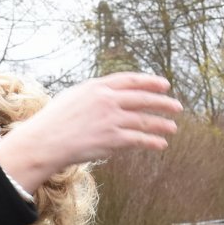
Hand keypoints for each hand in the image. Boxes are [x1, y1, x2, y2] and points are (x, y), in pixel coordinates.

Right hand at [0, 72, 180, 192]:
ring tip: (173, 128)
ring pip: (144, 120)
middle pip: (142, 99)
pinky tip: (161, 144)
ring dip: (161, 124)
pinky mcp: (112, 139)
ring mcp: (111, 119)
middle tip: (177, 106)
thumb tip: (108, 97)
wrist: (46, 141)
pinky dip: (152, 142)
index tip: (164, 84)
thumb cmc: (54, 122)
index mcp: (97, 87)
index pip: (130, 80)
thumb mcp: (73, 97)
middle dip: (162, 102)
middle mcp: (107, 100)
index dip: (150, 82)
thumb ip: (93, 95)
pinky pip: (138, 139)